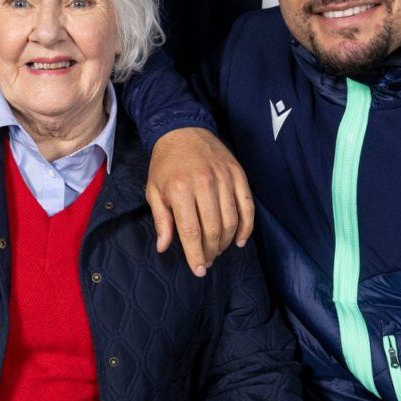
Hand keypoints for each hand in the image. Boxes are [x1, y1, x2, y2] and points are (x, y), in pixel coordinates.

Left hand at [146, 128, 254, 276]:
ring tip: (218, 250)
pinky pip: (247, 206)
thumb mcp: (153, 191)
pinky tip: (239, 240)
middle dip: (211, 251)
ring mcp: (224, 178)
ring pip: (232, 220)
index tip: (198, 270)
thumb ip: (161, 220)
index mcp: (180, 189)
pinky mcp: (238, 174)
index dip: (195, 254)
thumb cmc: (165, 164)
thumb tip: (164, 247)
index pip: (191, 231)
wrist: (182, 130)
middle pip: (213, 229)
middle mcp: (204, 184)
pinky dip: (246, 227)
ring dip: (226, 242)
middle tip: (206, 260)